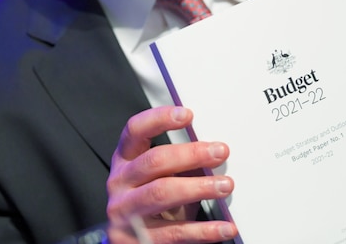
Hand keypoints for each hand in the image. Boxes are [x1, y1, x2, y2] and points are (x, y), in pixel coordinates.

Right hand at [105, 105, 237, 243]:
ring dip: (199, 187)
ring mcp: (124, 212)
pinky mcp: (136, 240)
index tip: (187, 114)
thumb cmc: (152, 204)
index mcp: (124, 160)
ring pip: (162, 193)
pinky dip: (204, 230)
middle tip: (220, 151)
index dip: (159, 118)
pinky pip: (175, 232)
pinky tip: (224, 227)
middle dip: (191, 154)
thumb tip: (214, 149)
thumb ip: (180, 163)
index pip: (135, 130)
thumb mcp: (160, 177)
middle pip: (154, 160)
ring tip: (225, 186)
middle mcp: (120, 182)